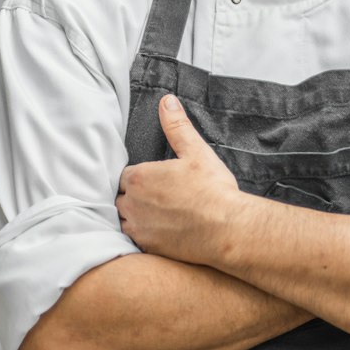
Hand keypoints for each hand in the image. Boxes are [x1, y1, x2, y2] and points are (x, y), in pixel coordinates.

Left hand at [116, 95, 240, 261]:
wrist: (227, 230)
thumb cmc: (213, 191)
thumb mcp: (196, 151)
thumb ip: (177, 126)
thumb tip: (167, 102)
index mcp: (140, 177)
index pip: (127, 174)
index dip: (141, 176)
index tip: (157, 180)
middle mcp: (132, 203)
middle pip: (122, 197)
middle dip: (135, 195)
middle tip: (160, 196)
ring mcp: (138, 228)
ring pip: (125, 219)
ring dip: (136, 215)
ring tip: (159, 214)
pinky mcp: (147, 247)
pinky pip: (134, 240)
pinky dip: (144, 234)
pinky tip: (162, 231)